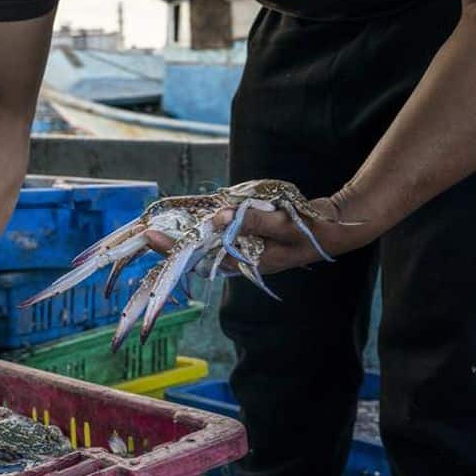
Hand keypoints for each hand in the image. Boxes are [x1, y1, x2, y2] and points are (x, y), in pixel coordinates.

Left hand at [144, 197, 376, 274]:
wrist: (334, 230)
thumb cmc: (311, 233)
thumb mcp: (283, 227)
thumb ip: (252, 222)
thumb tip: (220, 216)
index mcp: (244, 261)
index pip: (200, 257)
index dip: (172, 248)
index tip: (150, 236)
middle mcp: (239, 256)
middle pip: (196, 251)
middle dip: (170, 242)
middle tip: (141, 230)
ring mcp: (243, 246)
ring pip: (205, 241)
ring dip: (183, 233)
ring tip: (155, 224)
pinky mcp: (247, 234)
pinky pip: (219, 230)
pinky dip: (204, 223)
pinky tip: (189, 215)